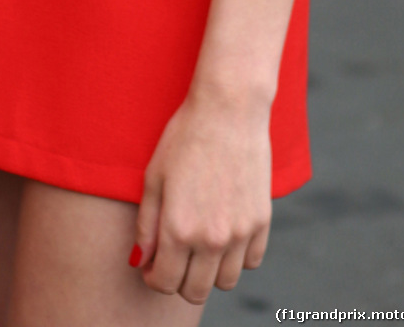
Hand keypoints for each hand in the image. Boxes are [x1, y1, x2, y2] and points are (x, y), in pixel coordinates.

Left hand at [131, 82, 271, 302]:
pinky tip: (224, 234)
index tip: (152, 266)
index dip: (154, 278)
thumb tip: (142, 261)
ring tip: (199, 245)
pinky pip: (250, 262)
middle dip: (179, 279)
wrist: (228, 111)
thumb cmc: (185, 138)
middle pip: (196, 291)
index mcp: (178, 229)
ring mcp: (240, 233)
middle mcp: (211, 239)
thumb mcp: (154, 177)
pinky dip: (236, 257)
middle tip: (173, 257)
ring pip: (225, 282)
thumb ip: (147, 225)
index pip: (165, 282)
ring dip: (209, 272)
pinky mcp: (262, 222)